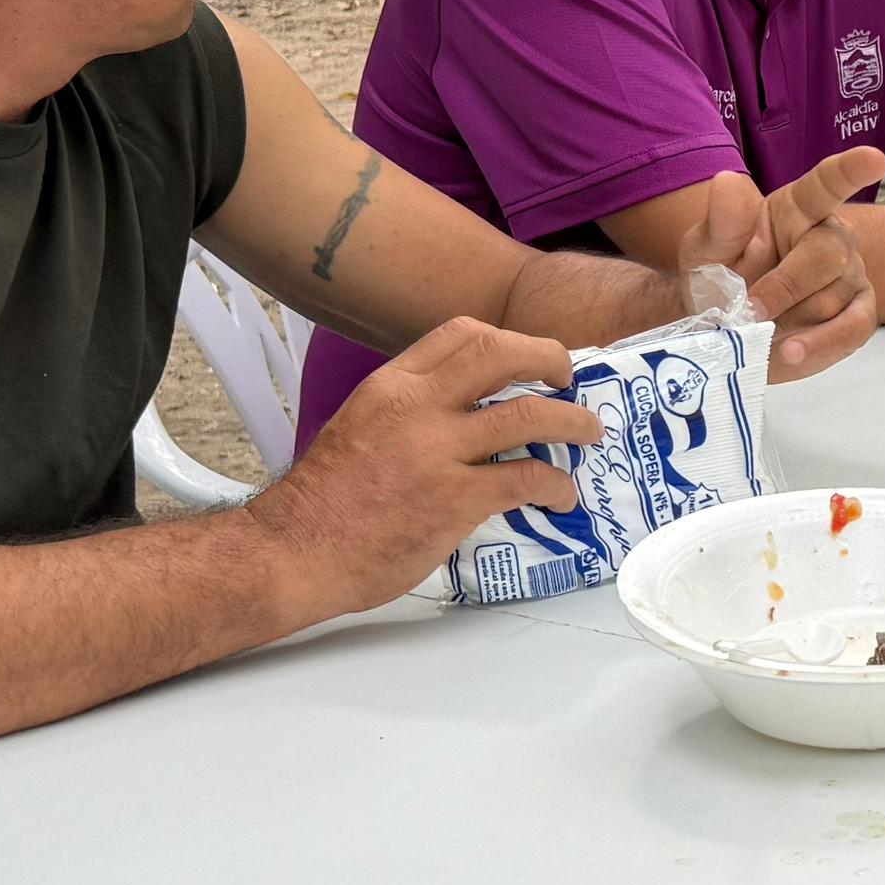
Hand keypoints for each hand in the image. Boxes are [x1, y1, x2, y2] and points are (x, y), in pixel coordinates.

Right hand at [243, 315, 602, 616]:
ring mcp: (439, 451)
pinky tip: (559, 496)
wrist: (296, 551)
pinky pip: (526, 479)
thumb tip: (461, 416)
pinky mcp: (455, 499)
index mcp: (392, 385)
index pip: (461, 334)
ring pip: (529, 414)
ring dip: (571, 422)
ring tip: (588, 433)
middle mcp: (417, 406)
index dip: (508, 339)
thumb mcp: (361, 426)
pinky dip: (555, 485)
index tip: (529, 359)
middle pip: (501, 354)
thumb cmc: (325, 500)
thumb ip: (409, 411)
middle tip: (568, 378)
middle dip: (548, 357)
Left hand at [692, 148, 884, 378]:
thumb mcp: (706, 249)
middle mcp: (832, 236)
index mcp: (797, 208)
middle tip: (751, 309)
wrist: (723, 328)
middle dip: (787, 287)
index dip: (851, 170)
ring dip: (791, 320)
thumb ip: (721, 221)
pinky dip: (822, 344)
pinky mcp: (858, 313)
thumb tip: (727, 182)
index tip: (875, 159)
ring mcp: (851, 276)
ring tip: (762, 328)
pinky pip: (854, 329)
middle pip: (829, 255)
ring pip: (834, 299)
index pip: (826, 183)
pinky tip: (793, 350)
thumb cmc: (720, 279)